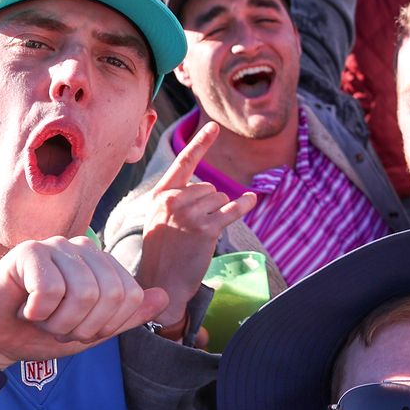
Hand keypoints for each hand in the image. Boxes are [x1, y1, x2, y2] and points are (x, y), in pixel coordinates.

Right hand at [0, 237, 169, 369]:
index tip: (78, 328)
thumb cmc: (38, 334)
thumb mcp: (90, 332)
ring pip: (84, 292)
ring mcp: (56, 246)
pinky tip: (26, 307)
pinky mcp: (29, 251)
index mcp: (101, 263)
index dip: (105, 326)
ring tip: (41, 318)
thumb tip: (163, 295)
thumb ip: (126, 316)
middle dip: (82, 325)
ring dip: (59, 321)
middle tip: (57, 325)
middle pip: (111, 294)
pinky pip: (52, 289)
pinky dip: (38, 311)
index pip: (131, 296)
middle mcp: (82, 248)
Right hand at [134, 123, 256, 339]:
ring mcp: (189, 213)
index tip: (213, 126)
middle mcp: (173, 200)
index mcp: (160, 196)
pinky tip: (251, 200)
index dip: (200, 144)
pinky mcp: (206, 228)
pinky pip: (232, 210)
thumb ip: (175, 200)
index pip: (183, 163)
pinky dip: (243, 205)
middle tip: (192, 229)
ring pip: (220, 199)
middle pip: (208, 187)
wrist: (162, 283)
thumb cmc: (162, 253)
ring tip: (199, 235)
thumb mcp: (158, 219)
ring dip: (217, 214)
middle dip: (209, 204)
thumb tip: (207, 189)